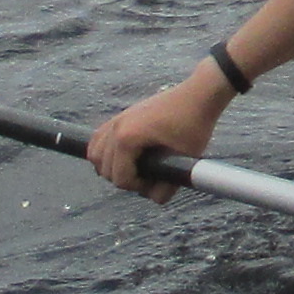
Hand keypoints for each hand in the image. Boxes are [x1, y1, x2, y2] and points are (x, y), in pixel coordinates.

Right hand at [83, 75, 228, 200]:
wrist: (198, 95)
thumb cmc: (194, 124)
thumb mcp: (185, 160)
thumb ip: (168, 186)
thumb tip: (154, 198)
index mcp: (127, 138)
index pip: (119, 178)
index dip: (138, 186)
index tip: (157, 181)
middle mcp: (115, 128)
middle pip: (104, 169)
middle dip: (125, 178)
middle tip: (149, 176)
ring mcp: (116, 120)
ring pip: (95, 154)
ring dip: (111, 167)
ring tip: (135, 168)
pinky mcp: (120, 116)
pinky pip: (98, 138)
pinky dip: (105, 151)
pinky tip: (123, 157)